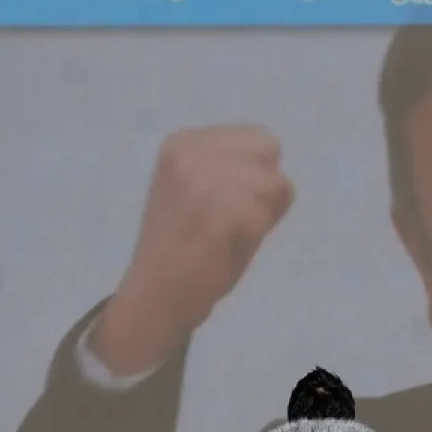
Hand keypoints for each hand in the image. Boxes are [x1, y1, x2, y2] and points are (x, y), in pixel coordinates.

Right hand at [92, 125, 294, 375]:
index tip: (225, 202)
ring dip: (262, 213)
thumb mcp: (197, 187)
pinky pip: (266, 211)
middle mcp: (191, 150)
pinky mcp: (218, 207)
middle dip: (263, 191)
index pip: (259, 139)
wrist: (157, 293)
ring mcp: (203, 177)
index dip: (256, 174)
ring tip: (228, 233)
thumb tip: (274, 169)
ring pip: (274, 183)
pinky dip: (257, 232)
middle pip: (270, 155)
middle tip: (230, 221)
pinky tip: (227, 244)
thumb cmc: (183, 247)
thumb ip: (231, 168)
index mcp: (183, 142)